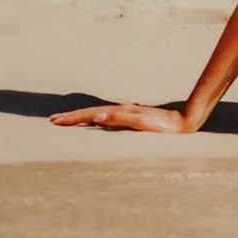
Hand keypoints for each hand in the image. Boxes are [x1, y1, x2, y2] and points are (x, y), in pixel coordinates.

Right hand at [50, 101, 194, 133]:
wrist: (185, 123)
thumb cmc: (166, 127)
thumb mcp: (143, 124)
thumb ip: (120, 120)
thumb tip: (97, 116)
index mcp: (122, 112)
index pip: (91, 114)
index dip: (73, 118)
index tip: (55, 121)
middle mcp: (123, 110)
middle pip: (91, 112)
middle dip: (72, 116)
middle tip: (52, 120)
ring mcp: (127, 113)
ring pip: (98, 113)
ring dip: (81, 117)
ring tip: (66, 120)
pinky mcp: (133, 118)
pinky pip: (107, 117)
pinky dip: (94, 119)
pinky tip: (92, 121)